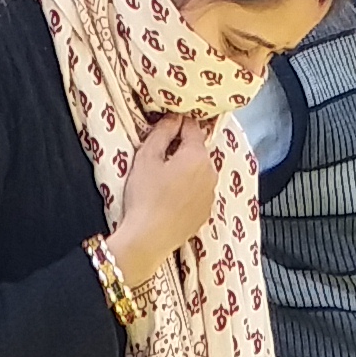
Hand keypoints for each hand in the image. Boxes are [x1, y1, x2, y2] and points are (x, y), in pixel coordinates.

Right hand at [105, 114, 219, 287]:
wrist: (148, 238)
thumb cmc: (145, 197)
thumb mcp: (147, 157)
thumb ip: (162, 131)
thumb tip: (173, 117)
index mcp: (197, 155)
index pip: (192, 126)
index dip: (176, 123)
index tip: (163, 127)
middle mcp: (211, 173)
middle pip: (197, 150)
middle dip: (180, 149)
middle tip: (158, 159)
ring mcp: (210, 194)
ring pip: (199, 171)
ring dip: (185, 170)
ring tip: (162, 182)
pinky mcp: (206, 212)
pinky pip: (199, 192)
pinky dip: (188, 190)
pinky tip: (170, 198)